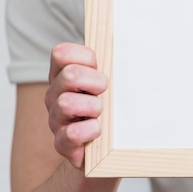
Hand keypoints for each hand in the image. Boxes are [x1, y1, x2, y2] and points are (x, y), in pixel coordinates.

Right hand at [44, 43, 107, 168]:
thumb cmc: (109, 109)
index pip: (61, 53)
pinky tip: (98, 131)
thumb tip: (137, 41)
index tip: (99, 68)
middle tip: (104, 92)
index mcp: (63, 75)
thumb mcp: (109, 82)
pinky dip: (90, 131)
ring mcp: (56, 119)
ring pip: (67, 103)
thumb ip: (111, 63)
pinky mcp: (62, 144)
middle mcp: (55, 95)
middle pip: (70, 75)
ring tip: (101, 114)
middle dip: (96, 82)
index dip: (85, 57)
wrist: (104, 151)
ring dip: (93, 107)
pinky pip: (72, 133)